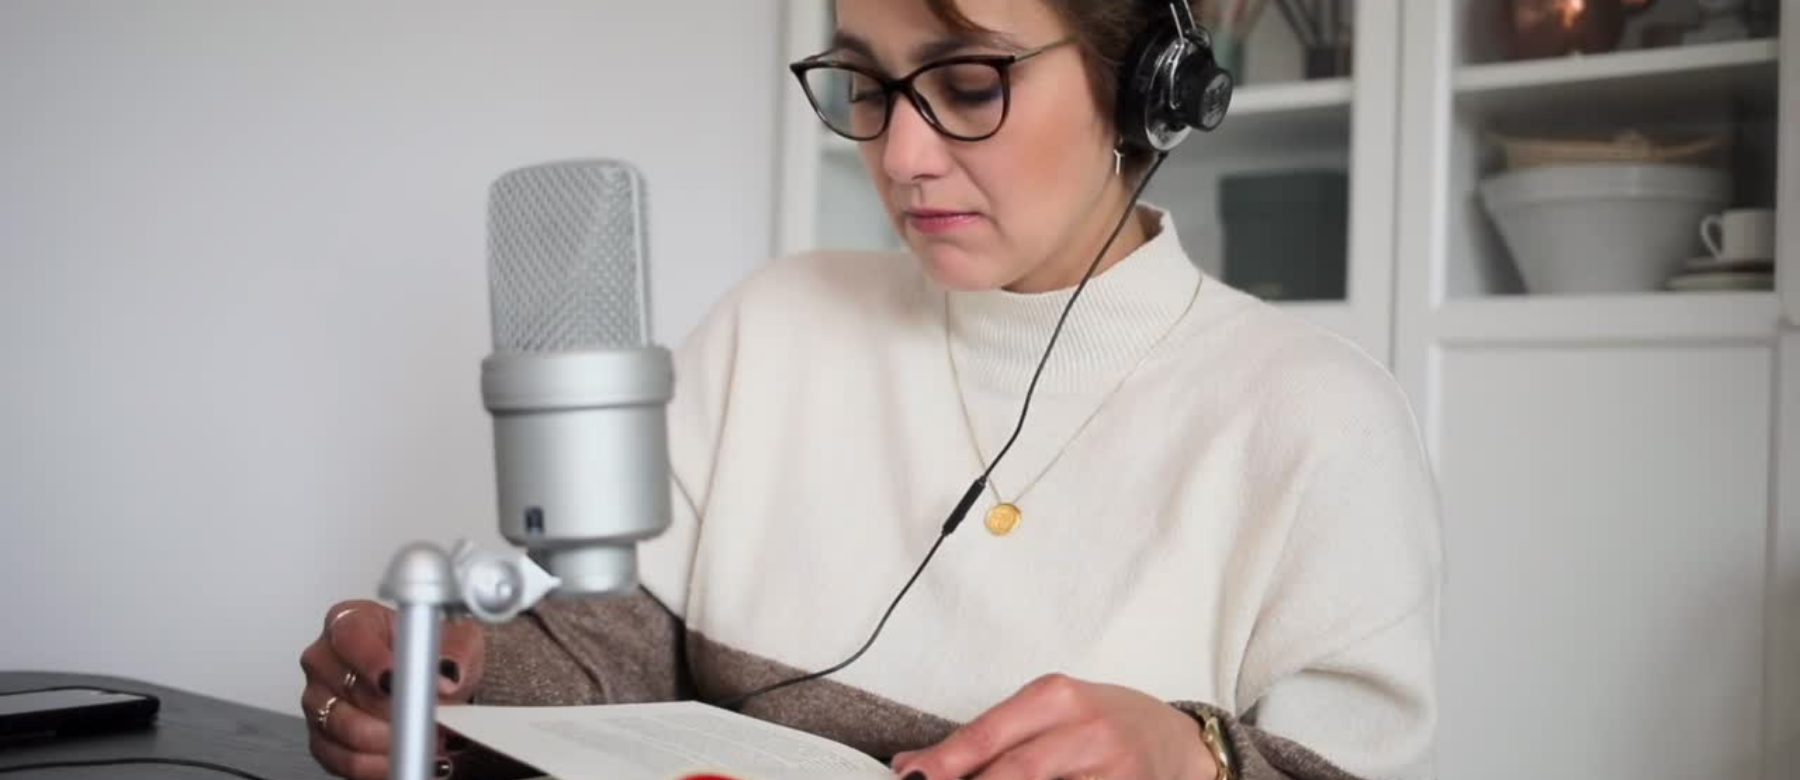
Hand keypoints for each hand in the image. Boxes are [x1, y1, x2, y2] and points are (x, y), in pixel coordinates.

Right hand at [298, 599, 485, 779]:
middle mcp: (325, 659)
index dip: (375, 662)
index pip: (350, 637)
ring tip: (428, 736)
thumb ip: (455, 654)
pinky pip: (347, 760)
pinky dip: (382, 764)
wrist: (435, 681)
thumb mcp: (459, 640)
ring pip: (349, 729)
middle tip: (429, 715)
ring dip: (395, 740)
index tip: (398, 681)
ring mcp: (319, 700)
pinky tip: (409, 755)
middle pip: (350, 690)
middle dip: (397, 709)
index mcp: (349, 621)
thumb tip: (448, 674)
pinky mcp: (323, 738)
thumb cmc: (435, 652)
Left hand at [891, 674, 1217, 779]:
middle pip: (1013, 771)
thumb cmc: (1103, 723)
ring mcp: (1110, 769)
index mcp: (1056, 696)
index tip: (908, 777)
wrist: (1176, 740)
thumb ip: (991, 737)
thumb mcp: (1050, 712)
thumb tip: (917, 767)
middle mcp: (1086, 729)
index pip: (986, 735)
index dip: (943, 763)